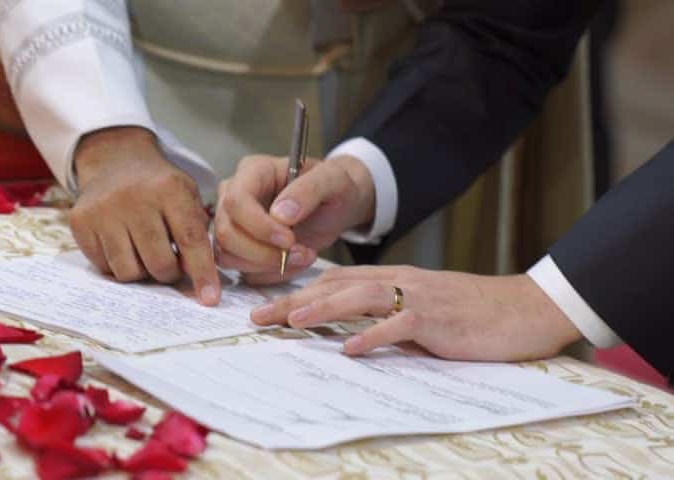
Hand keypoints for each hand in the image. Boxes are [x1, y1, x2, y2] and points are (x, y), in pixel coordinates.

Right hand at [70, 127, 219, 305]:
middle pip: (159, 263)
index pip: (191, 240)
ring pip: (128, 272)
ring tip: (145, 254)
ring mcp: (103, 210)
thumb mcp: (187, 195)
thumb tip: (199, 280)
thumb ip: (197, 232)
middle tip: (170, 265)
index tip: (209, 299)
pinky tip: (123, 246)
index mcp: (169, 189)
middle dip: (169, 274)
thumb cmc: (159, 188)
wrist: (115, 162)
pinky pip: (104, 267)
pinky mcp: (81, 222)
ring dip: (142, 273)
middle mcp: (134, 198)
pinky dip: (117, 266)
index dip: (202, 273)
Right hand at [213, 154, 374, 283]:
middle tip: (301, 252)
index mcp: (252, 171)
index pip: (236, 201)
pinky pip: (243, 271)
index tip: (289, 239)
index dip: (259, 226)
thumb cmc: (333, 186)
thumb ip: (309, 190)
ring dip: (267, 266)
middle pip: (227, 233)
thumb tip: (280, 214)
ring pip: (228, 256)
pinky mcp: (240, 249)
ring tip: (303, 256)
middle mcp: (234, 197)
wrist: (336, 205)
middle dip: (263, 252)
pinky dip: (271, 274)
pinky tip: (295, 263)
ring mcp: (233, 224)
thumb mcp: (333, 180)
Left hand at [251, 265, 582, 360]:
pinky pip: (399, 325)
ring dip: (323, 309)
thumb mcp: (423, 308)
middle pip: (337, 286)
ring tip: (291, 322)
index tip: (269, 308)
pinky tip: (349, 348)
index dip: (299, 293)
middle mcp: (401, 282)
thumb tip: (351, 333)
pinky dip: (372, 336)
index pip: (336, 281)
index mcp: (395, 278)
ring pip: (360, 297)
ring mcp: (419, 298)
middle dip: (295, 300)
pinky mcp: (438, 320)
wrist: (524, 309)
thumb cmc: (473, 312)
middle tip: (259, 318)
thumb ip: (387, 314)